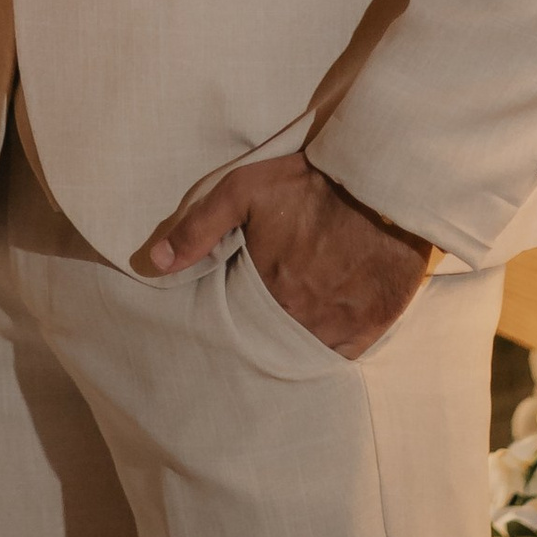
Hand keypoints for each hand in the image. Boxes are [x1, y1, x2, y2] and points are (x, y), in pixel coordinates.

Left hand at [141, 149, 431, 357]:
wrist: (381, 182)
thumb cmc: (310, 184)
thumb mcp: (243, 190)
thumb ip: (197, 228)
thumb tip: (155, 263)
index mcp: (268, 289)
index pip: (238, 322)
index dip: (234, 316)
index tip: (236, 304)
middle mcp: (302, 317)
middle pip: (271, 339)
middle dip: (262, 330)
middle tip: (265, 311)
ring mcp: (339, 324)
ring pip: (305, 349)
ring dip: (294, 339)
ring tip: (290, 322)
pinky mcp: (373, 324)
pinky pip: (342, 354)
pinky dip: (329, 346)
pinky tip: (321, 331)